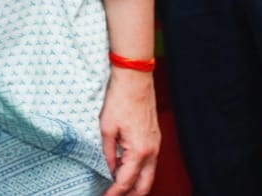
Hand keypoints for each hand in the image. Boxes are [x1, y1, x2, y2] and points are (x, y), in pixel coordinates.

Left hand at [99, 67, 159, 195]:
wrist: (135, 78)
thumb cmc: (120, 99)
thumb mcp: (106, 128)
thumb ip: (109, 153)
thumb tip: (110, 169)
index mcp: (139, 151)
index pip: (126, 182)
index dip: (114, 194)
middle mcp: (151, 151)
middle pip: (144, 186)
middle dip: (130, 195)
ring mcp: (155, 144)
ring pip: (149, 175)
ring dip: (136, 185)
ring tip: (119, 188)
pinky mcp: (155, 137)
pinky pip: (151, 162)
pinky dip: (141, 172)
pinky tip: (128, 170)